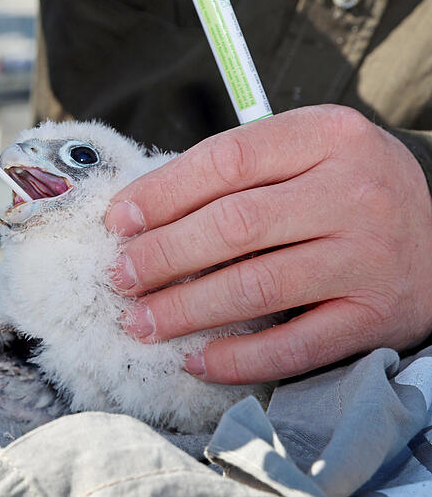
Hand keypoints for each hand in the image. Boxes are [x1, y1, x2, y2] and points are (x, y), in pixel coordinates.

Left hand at [106, 105, 431, 383]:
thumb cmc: (347, 187)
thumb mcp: (306, 153)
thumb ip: (237, 172)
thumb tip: (141, 213)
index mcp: (327, 136)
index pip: (227, 160)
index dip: (161, 193)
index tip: (118, 220)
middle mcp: (353, 193)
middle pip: (235, 225)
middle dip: (163, 255)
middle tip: (120, 276)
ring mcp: (368, 257)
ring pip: (257, 287)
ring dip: (186, 310)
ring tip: (140, 321)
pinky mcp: (377, 316)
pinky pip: (297, 345)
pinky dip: (239, 359)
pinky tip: (197, 360)